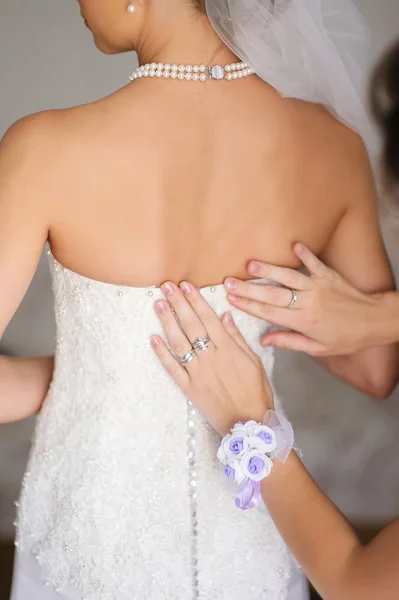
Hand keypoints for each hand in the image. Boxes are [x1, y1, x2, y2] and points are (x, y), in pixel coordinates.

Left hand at [151, 281, 273, 436]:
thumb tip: (225, 316)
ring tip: (158, 304)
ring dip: (167, 322)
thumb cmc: (256, 392)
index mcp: (228, 349)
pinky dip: (162, 354)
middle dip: (178, 304)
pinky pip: (173, 369)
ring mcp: (198, 373)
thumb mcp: (254, 361)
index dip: (196, 300)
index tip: (186, 285)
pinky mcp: (189, 388)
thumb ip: (238, 338)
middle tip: (166, 286)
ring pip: (179, 343)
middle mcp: (211, 357)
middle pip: (191, 325)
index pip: (208, 318)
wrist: (250, 423)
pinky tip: (153, 338)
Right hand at [224, 243, 381, 356]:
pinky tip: (293, 244)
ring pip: (289, 276)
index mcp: (303, 321)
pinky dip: (304, 253)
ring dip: (269, 269)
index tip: (230, 299)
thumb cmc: (345, 338)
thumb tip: (265, 340)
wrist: (374, 322)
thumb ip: (290, 342)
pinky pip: (315, 262)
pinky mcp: (328, 275)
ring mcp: (318, 286)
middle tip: (228, 281)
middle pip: (273, 294)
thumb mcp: (317, 348)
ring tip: (250, 264)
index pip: (269, 313)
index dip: (248, 306)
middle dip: (248, 288)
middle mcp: (308, 302)